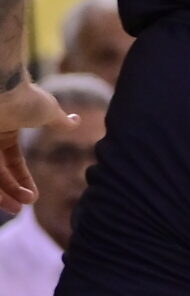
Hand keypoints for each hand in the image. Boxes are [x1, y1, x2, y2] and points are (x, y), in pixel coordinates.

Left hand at [0, 79, 63, 206]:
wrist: (2, 87)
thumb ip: (60, 120)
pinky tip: (5, 198)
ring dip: (2, 195)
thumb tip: (76, 120)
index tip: (33, 196)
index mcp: (6, 132)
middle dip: (12, 192)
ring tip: (16, 208)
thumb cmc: (24, 97)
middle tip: (23, 207)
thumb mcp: (48, 111)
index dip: (23, 180)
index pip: (13, 162)